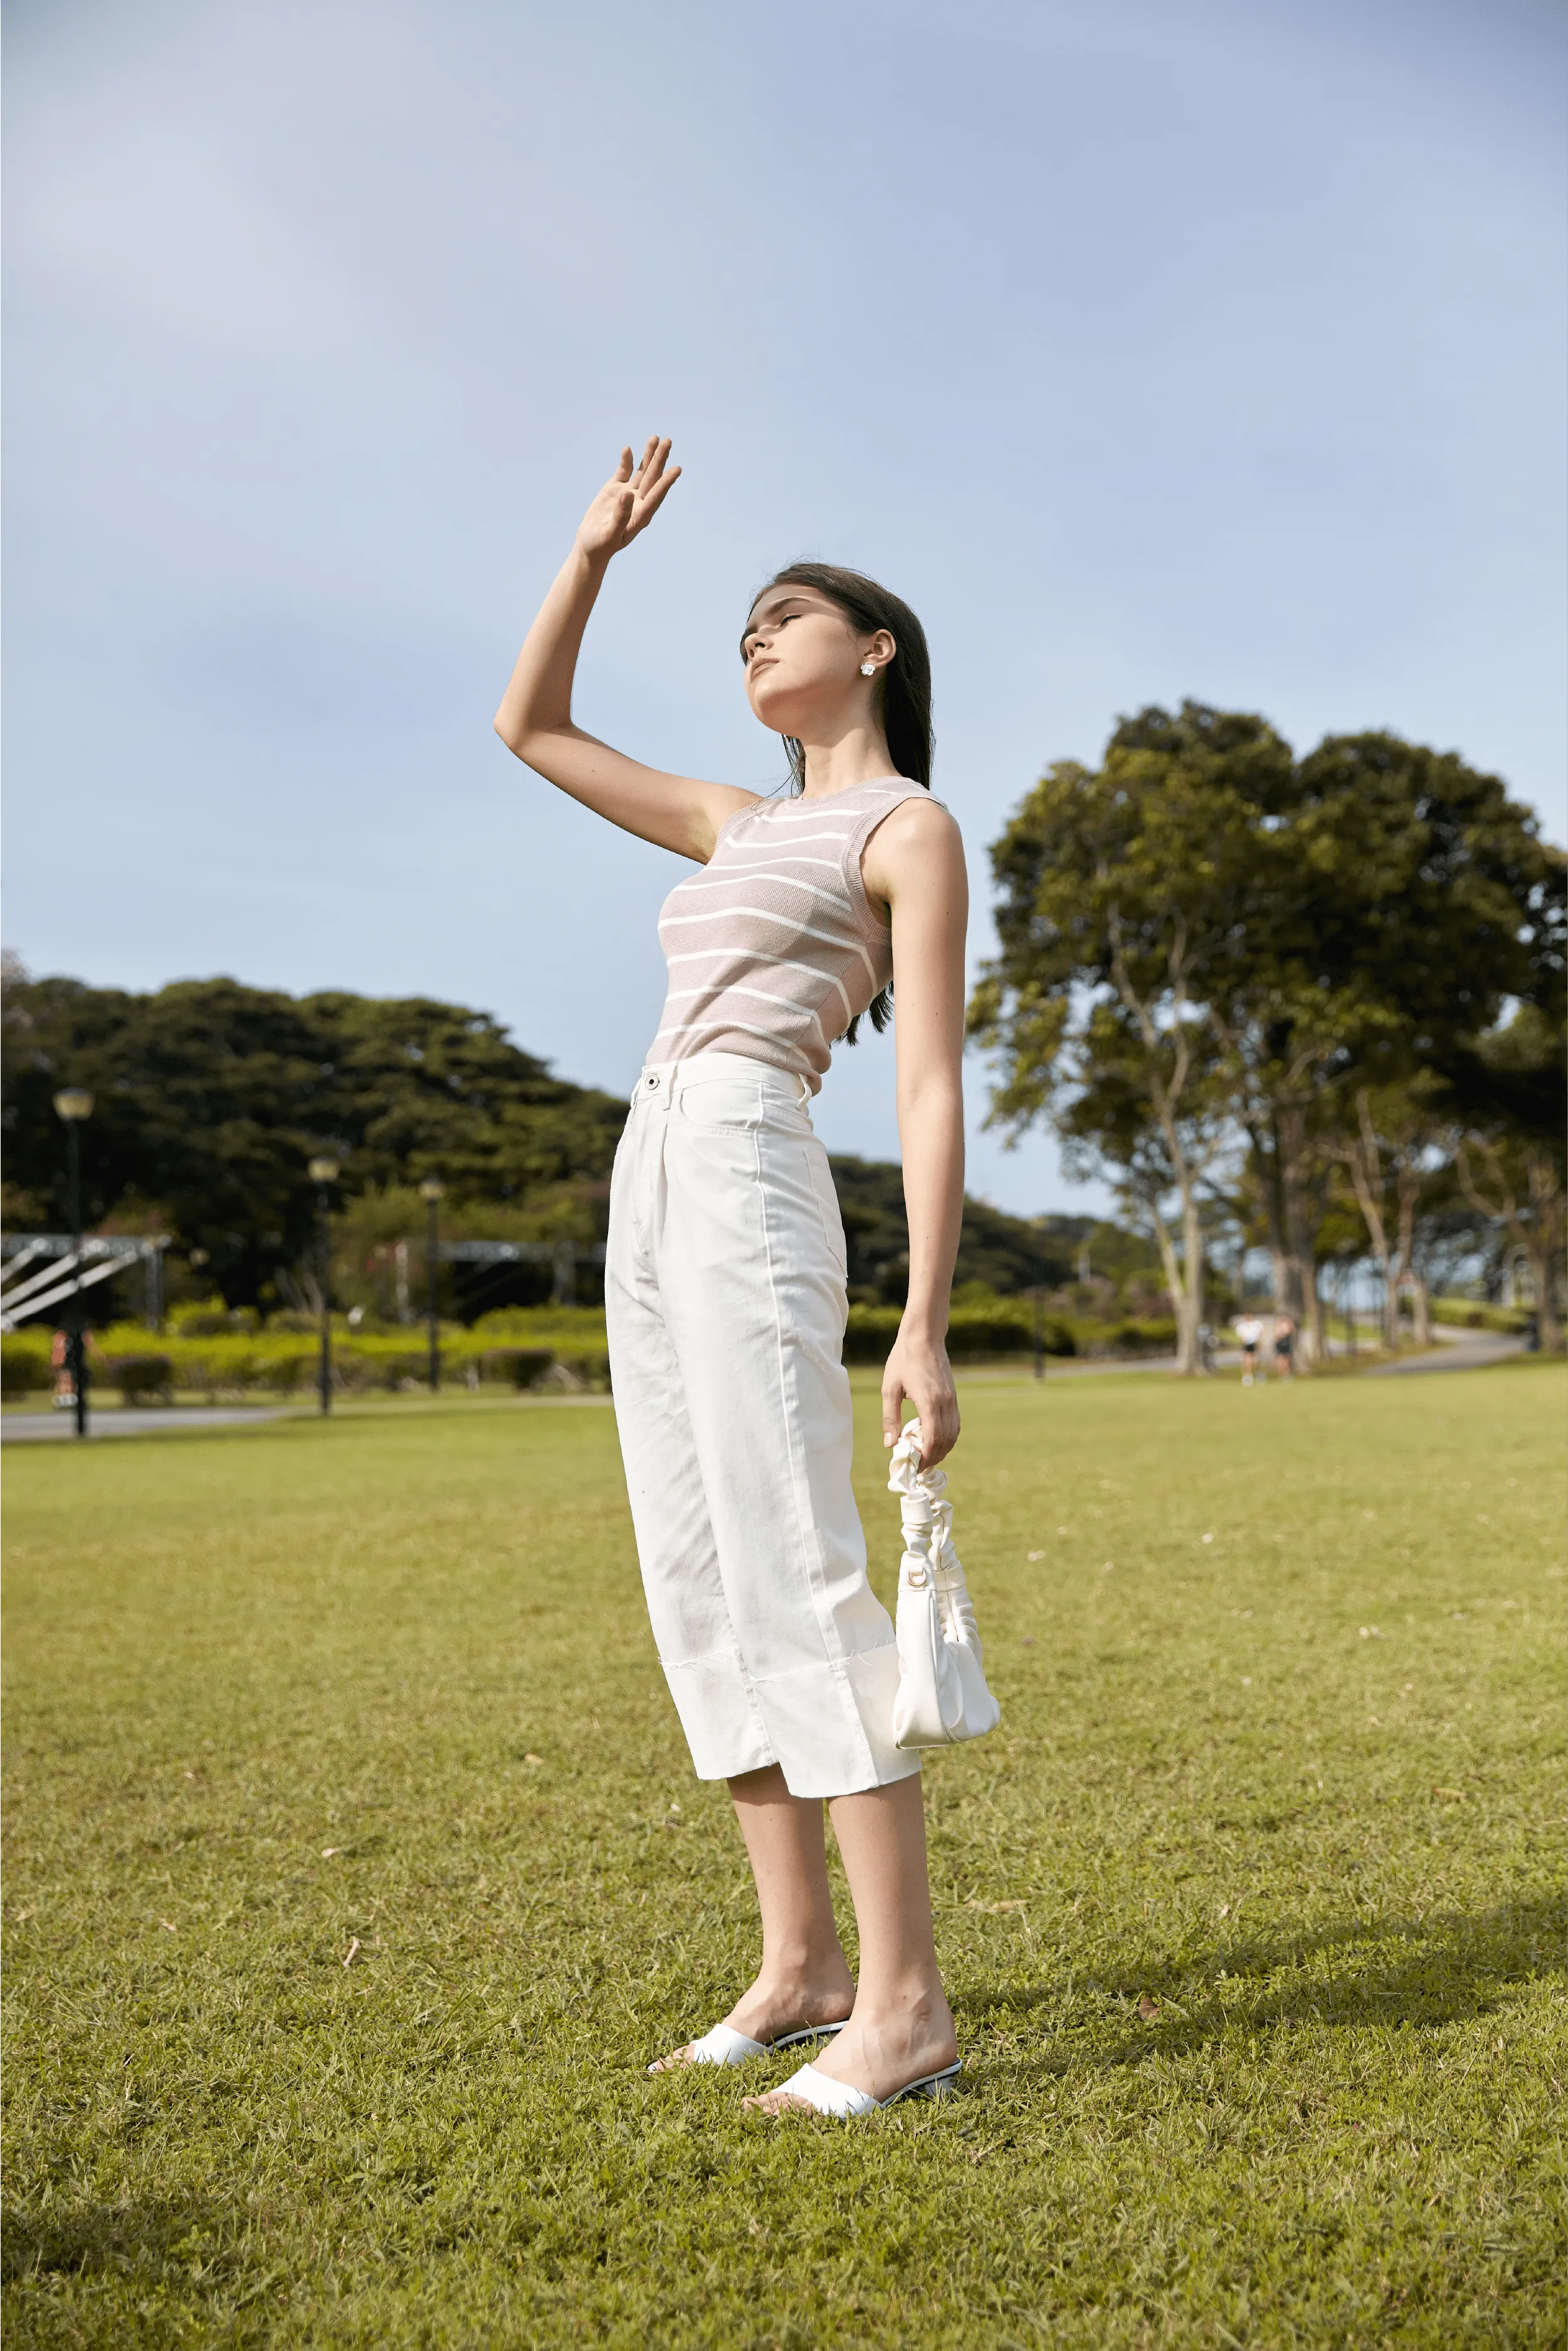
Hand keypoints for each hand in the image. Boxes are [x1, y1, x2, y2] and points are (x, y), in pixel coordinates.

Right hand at [575, 436, 680, 561]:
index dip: (666, 483)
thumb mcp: (609, 534)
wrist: (589, 546)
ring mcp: (627, 494)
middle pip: (652, 479)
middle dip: (660, 460)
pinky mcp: (615, 489)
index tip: (677, 469)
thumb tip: (628, 494)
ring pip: (641, 472)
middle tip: (668, 442)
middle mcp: (638, 502)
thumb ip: (620, 515)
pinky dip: (626, 461)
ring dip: (648, 456)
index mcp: (640, 516)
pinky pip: (623, 471)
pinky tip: (627, 450)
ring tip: (655, 438)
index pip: (656, 496)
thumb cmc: (600, 546)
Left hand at [881, 1322, 959, 1465]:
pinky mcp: (953, 1396)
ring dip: (943, 1449)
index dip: (926, 1457)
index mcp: (929, 1401)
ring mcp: (952, 1399)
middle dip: (934, 1458)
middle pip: (946, 1440)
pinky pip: (955, 1423)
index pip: (933, 1438)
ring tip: (927, 1458)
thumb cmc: (903, 1359)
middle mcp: (945, 1402)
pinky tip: (935, 1441)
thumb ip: (890, 1418)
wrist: (924, 1336)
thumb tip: (890, 1445)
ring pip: (954, 1434)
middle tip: (920, 1468)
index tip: (915, 1467)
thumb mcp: (889, 1388)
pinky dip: (948, 1437)